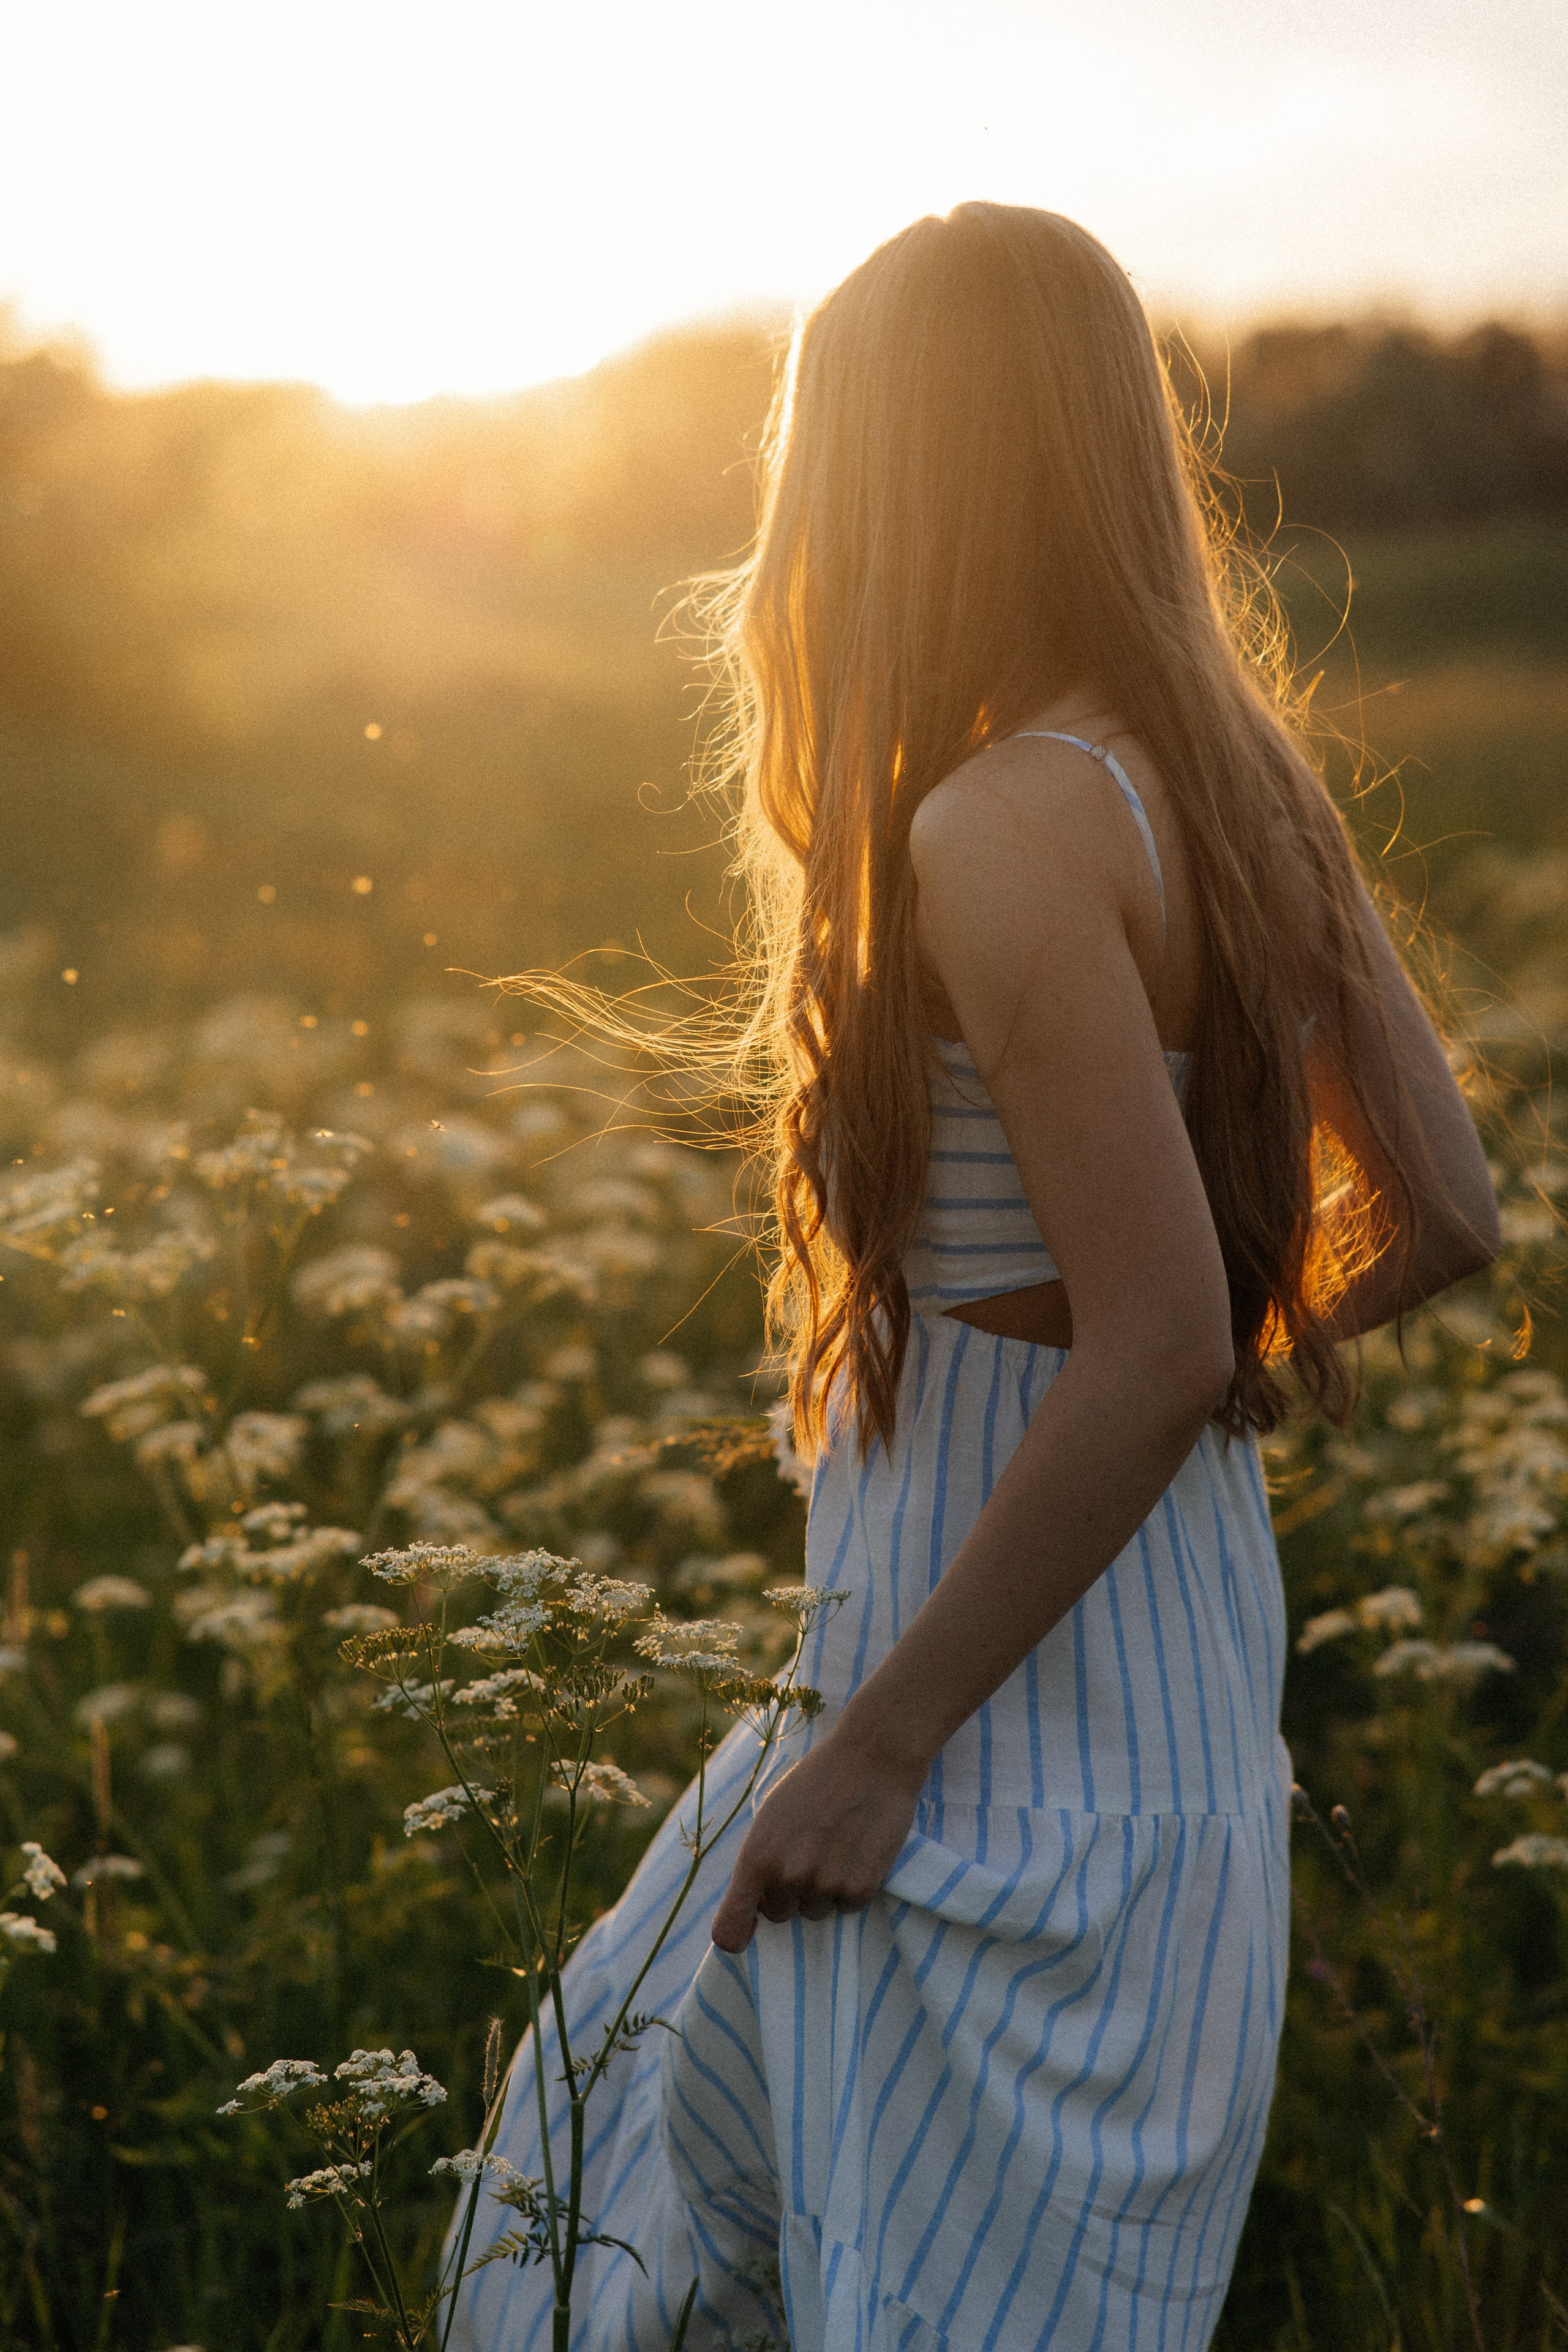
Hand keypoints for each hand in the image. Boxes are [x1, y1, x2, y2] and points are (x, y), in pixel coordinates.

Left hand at [709, 1728, 924, 1953]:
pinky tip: (857, 1850)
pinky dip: (851, 1886)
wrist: (872, 1757)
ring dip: (822, 1889)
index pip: (730, 1928)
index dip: (736, 1933)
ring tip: (836, 1846)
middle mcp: (787, 1878)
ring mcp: (825, 1885)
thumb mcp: (771, 1815)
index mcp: (757, 1858)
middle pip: (778, 1914)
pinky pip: (847, 1906)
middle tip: (808, 1851)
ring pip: (815, 1912)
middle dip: (789, 1891)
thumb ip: (759, 1859)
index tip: (744, 1934)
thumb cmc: (816, 1781)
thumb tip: (755, 1903)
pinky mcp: (861, 1887)